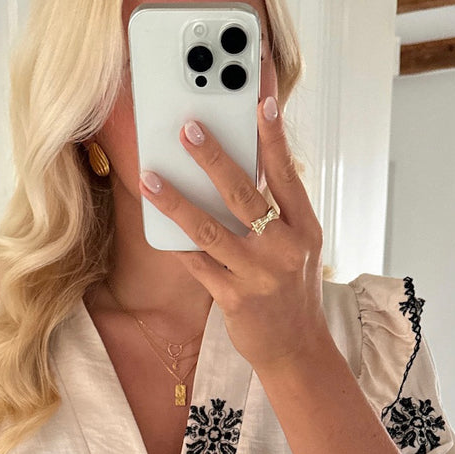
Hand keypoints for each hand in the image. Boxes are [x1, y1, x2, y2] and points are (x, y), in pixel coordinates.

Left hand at [137, 95, 330, 373]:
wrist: (297, 349)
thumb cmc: (292, 291)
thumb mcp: (298, 247)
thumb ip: (278, 212)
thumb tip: (242, 170)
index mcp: (304, 229)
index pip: (286, 175)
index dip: (273, 138)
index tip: (260, 103)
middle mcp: (283, 249)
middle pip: (243, 195)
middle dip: (213, 159)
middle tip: (187, 130)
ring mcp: (257, 275)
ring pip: (209, 230)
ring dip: (176, 202)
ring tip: (150, 179)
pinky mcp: (234, 299)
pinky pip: (198, 264)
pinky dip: (177, 244)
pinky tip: (157, 224)